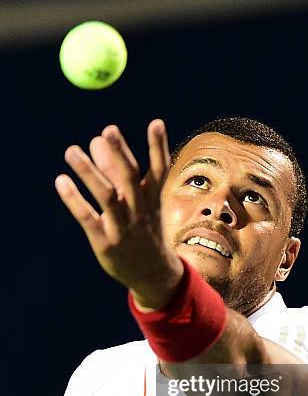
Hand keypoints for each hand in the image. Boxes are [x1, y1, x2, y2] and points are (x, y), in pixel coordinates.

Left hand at [55, 119, 182, 308]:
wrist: (152, 273)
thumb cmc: (144, 231)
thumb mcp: (139, 203)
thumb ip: (116, 171)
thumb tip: (96, 139)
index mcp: (152, 200)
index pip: (158, 170)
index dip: (158, 147)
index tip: (156, 122)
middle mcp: (140, 212)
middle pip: (130, 179)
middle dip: (121, 154)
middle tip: (108, 130)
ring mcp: (123, 228)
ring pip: (107, 197)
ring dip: (89, 173)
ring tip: (71, 151)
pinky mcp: (105, 241)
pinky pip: (88, 218)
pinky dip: (74, 200)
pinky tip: (61, 182)